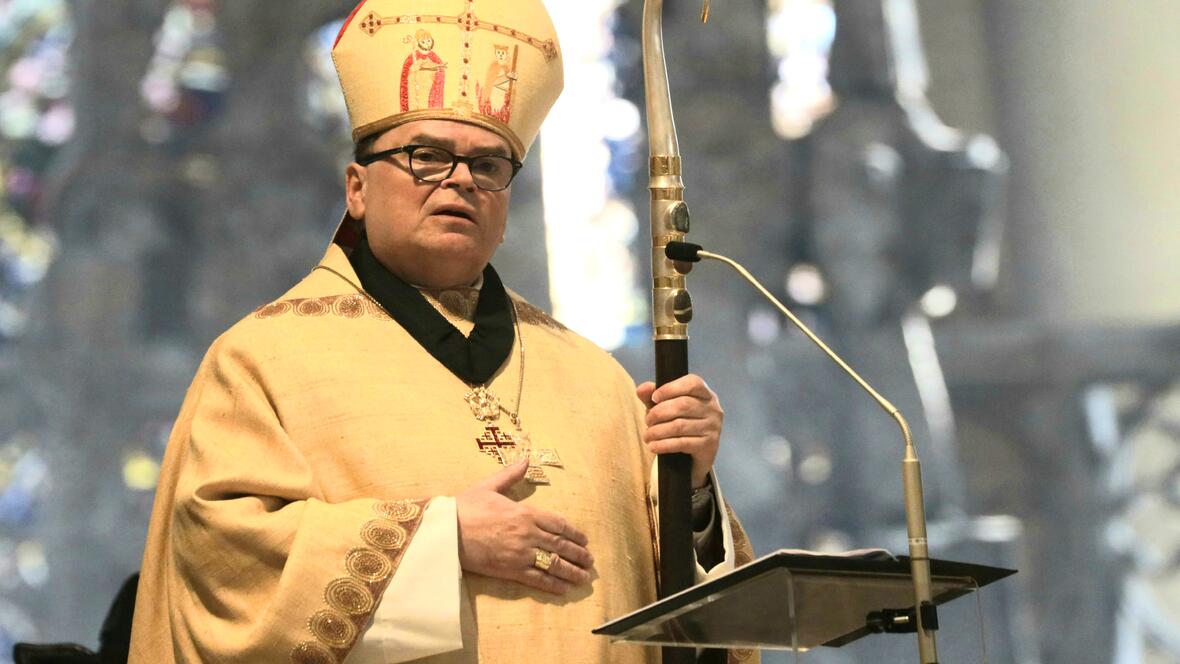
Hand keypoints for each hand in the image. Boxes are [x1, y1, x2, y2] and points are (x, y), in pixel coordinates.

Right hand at [455, 460, 593, 594]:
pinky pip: (537, 579)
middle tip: (589, 561)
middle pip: (561, 545)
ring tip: (583, 577)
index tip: (584, 540)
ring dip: (572, 571)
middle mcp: (528, 533)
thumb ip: (511, 474)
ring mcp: (520, 553)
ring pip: (553, 564)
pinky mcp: (510, 570)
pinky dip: (553, 585)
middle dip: (578, 554)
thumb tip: (526, 458)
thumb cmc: (465, 507)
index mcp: (525, 512)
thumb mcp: (489, 486)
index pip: (559, 524)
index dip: (575, 533)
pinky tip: (564, 589)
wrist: (446, 531)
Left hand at [636, 374, 722, 488]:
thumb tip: (642, 389)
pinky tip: (653, 446)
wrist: (692, 457)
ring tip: (647, 436)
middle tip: (647, 421)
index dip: (671, 388)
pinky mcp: (709, 445)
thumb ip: (652, 396)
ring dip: (658, 431)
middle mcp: (713, 408)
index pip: (692, 383)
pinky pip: (682, 443)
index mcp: (704, 393)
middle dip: (659, 413)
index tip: (654, 398)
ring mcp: (713, 427)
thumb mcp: (664, 407)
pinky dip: (663, 445)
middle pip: (683, 405)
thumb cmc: (679, 424)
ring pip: (680, 425)